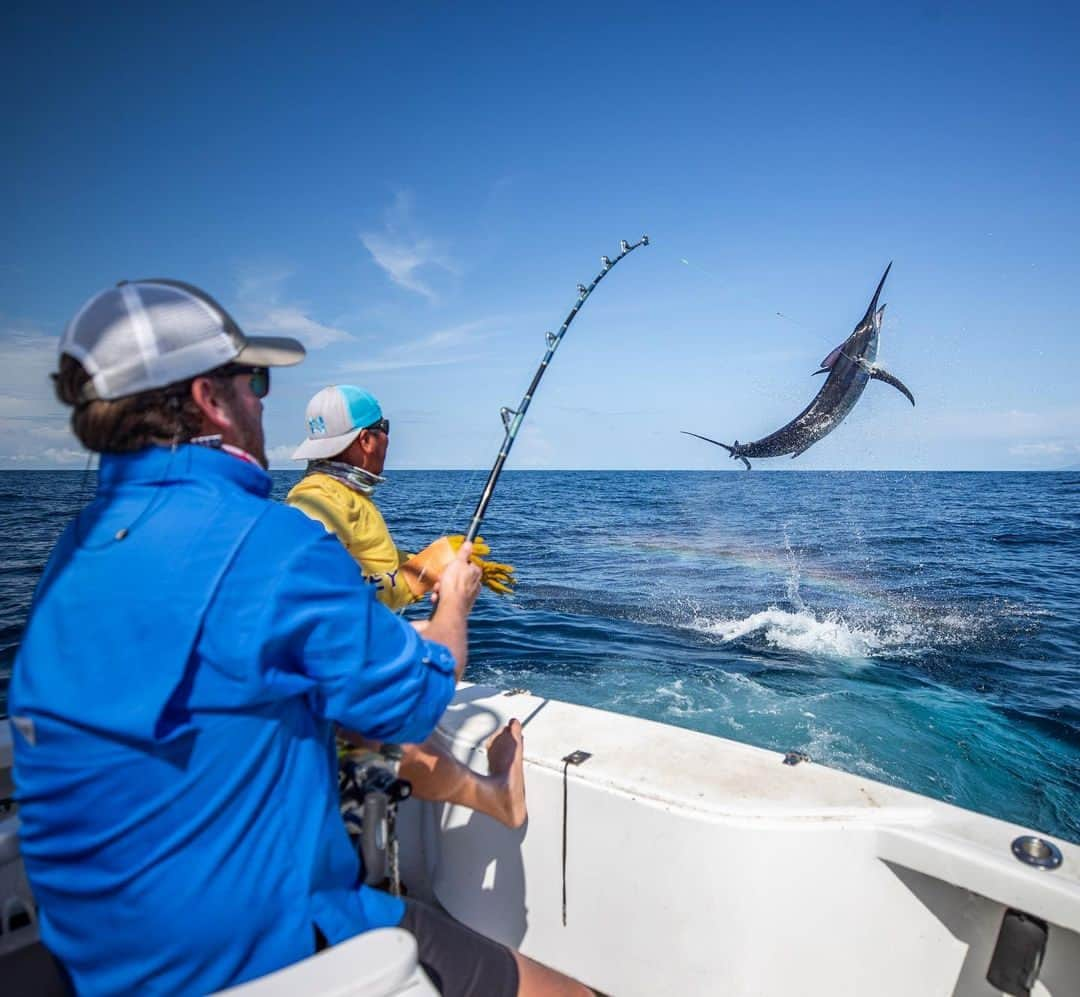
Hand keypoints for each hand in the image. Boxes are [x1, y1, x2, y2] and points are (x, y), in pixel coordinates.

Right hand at [401, 535, 515, 597]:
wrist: (450, 608)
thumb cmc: (455, 583)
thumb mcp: (458, 562)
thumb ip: (464, 553)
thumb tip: (469, 543)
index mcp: (476, 574)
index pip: (468, 565)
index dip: (456, 565)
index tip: (449, 566)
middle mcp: (475, 586)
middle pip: (457, 578)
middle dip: (445, 578)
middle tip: (441, 578)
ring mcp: (467, 598)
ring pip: (451, 589)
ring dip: (441, 588)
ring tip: (438, 590)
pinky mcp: (459, 608)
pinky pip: (447, 599)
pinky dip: (440, 598)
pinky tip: (436, 599)